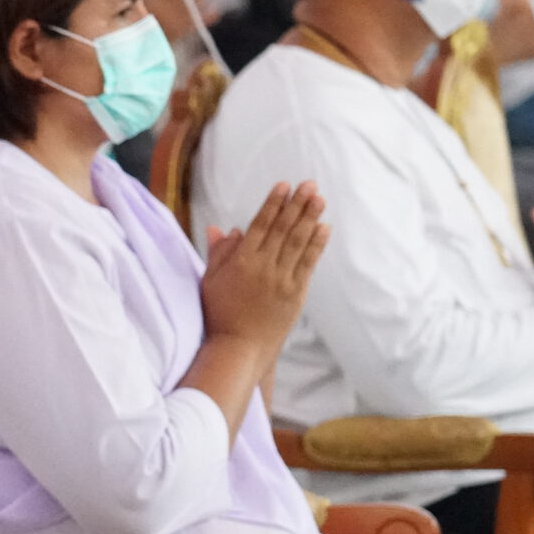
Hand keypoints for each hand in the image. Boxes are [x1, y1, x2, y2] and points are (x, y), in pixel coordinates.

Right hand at [201, 182, 328, 354]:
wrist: (239, 348)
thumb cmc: (219, 315)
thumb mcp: (210, 281)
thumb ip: (219, 253)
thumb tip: (224, 228)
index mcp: (241, 262)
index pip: (261, 225)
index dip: (273, 204)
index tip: (284, 185)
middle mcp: (264, 268)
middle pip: (283, 229)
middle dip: (297, 204)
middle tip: (309, 184)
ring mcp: (282, 281)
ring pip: (298, 243)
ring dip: (310, 218)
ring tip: (319, 199)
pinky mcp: (296, 294)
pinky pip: (308, 263)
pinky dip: (316, 244)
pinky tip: (323, 228)